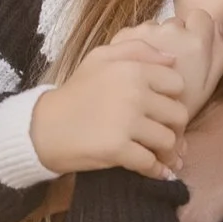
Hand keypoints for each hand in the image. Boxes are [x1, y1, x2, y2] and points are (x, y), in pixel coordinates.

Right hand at [30, 42, 192, 178]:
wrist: (44, 127)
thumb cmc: (75, 91)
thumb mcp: (100, 57)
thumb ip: (138, 50)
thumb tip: (173, 59)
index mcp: (132, 69)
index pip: (177, 84)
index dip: (173, 98)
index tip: (164, 110)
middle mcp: (134, 93)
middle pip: (178, 115)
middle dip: (176, 128)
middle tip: (166, 136)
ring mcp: (126, 122)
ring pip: (168, 141)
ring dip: (168, 153)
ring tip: (162, 156)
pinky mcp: (118, 149)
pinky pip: (151, 163)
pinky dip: (156, 171)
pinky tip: (155, 171)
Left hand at [100, 8, 222, 121]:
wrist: (136, 121)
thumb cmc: (177, 106)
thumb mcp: (208, 85)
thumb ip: (220, 52)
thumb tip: (218, 27)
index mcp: (196, 42)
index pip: (202, 17)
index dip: (199, 32)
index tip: (193, 50)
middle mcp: (170, 31)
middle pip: (178, 23)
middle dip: (177, 38)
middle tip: (171, 66)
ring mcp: (145, 32)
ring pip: (156, 27)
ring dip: (157, 42)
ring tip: (153, 71)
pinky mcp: (123, 36)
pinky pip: (136, 34)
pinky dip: (138, 47)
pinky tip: (138, 69)